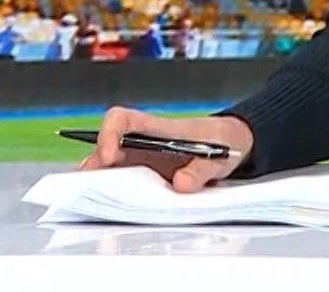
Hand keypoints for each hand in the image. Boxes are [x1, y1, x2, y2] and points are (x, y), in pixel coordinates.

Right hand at [77, 106, 253, 192]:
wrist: (234, 144)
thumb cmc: (223, 141)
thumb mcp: (220, 155)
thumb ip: (202, 169)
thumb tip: (181, 184)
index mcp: (157, 128)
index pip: (121, 120)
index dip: (109, 134)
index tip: (110, 155)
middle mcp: (143, 142)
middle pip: (107, 148)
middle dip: (96, 167)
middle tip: (95, 189)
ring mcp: (142, 160)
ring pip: (110, 168)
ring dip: (102, 183)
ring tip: (101, 203)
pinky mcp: (146, 177)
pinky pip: (124, 184)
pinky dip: (116, 195)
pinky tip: (117, 208)